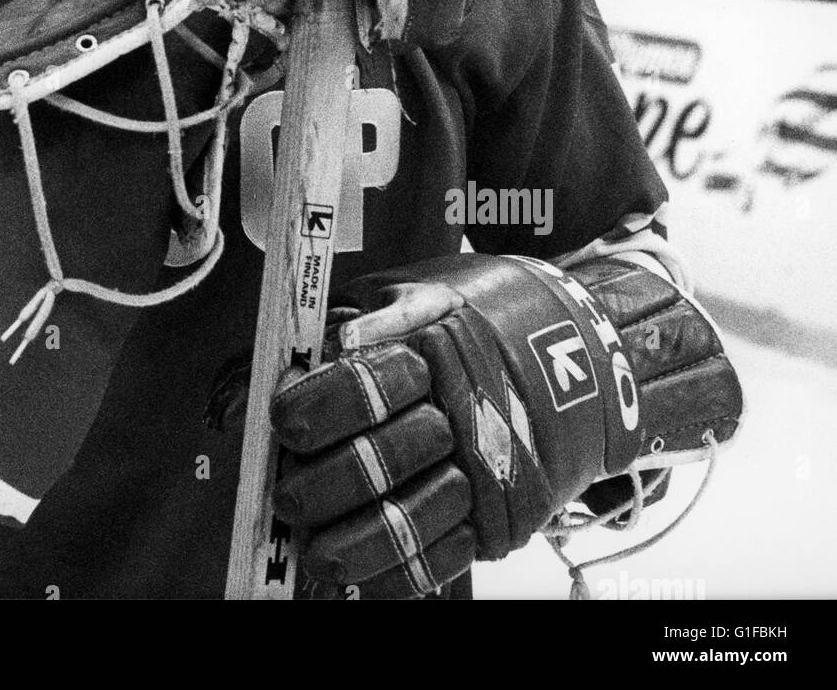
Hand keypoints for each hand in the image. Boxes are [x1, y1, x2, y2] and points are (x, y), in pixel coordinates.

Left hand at [270, 251, 741, 599]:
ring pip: (412, 520)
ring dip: (355, 543)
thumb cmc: (486, 314)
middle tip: (288, 494)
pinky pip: (447, 556)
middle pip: (381, 461)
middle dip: (323, 485)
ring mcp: (491, 467)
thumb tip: (305, 359)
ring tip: (316, 550)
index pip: (363, 385)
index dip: (316, 407)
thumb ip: (363, 322)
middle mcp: (467, 411)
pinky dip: (400, 575)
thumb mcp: (423, 292)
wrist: (586, 349)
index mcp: (438, 347)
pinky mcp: (507, 512)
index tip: (282, 420)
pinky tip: (364, 577)